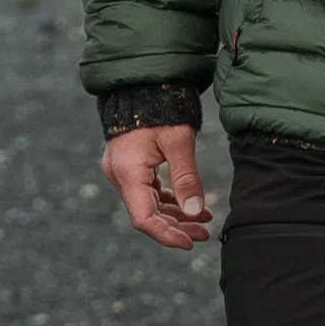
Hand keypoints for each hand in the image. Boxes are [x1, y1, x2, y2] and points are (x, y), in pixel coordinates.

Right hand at [103, 118, 220, 249]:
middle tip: (205, 234)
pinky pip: (149, 192)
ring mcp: (123, 171)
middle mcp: (120, 176)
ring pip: (149, 205)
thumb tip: (195, 211)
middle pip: (147, 215)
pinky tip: (192, 205)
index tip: (190, 243)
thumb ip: (186, 178)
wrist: (142, 82)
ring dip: (176, 215)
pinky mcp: (130, 166)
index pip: (143, 218)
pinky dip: (169, 200)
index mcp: (128, 172)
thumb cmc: (161, 107)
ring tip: (204, 220)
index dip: (166, 235)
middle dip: (176, 227)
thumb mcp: (179, 142)